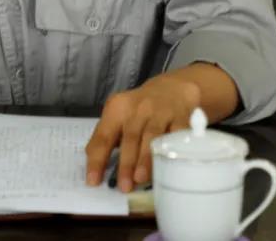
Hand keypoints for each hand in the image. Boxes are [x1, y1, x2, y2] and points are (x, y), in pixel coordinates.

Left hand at [84, 63, 238, 191]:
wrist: (173, 89)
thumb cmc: (140, 110)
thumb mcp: (119, 116)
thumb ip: (108, 138)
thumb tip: (95, 167)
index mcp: (118, 108)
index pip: (104, 136)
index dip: (98, 159)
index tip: (93, 181)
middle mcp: (139, 108)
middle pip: (130, 136)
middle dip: (126, 162)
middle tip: (123, 186)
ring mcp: (162, 112)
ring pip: (153, 136)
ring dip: (146, 158)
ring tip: (141, 179)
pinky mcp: (182, 117)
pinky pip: (177, 134)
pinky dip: (173, 150)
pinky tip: (169, 166)